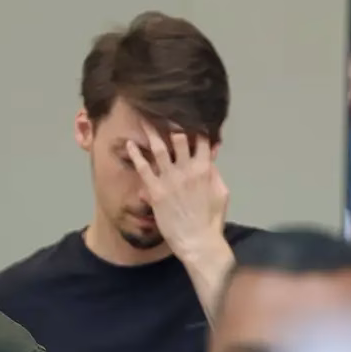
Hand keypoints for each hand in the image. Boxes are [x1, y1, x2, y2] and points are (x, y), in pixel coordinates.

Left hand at [127, 122, 228, 258]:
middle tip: (160, 109)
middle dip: (170, 123)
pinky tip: (129, 144)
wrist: (197, 242)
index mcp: (205, 169)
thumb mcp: (221, 193)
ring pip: (159, 149)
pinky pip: (143, 168)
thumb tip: (211, 156)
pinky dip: (136, 155)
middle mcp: (187, 170)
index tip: (184, 114)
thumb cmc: (211, 221)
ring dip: (151, 132)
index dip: (193, 125)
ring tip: (143, 119)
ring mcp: (170, 180)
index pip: (200, 140)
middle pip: (178, 138)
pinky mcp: (155, 191)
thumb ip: (215, 173)